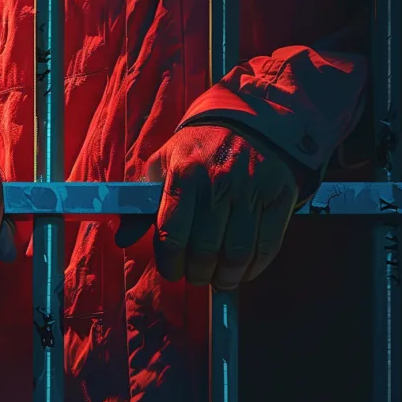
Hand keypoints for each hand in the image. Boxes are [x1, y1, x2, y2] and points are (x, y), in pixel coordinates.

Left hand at [116, 125, 298, 288]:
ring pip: (236, 253)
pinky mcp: (279, 196)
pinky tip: (242, 271)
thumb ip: (140, 206)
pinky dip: (253, 267)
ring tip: (217, 279)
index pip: (171, 234)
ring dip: (225, 276)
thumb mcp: (162, 167)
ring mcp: (252, 189)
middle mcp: (219, 181)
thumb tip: (122, 239)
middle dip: (196, 273)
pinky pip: (267, 245)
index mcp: (185, 173)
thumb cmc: (198, 151)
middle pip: (204, 249)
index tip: (171, 271)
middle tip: (194, 276)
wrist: (248, 122)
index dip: (170, 263)